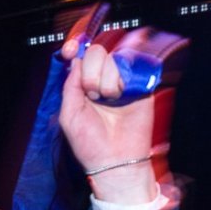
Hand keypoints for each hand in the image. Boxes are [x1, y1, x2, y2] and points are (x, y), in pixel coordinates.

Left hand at [58, 29, 166, 204]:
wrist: (116, 161)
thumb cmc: (90, 144)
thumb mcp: (69, 115)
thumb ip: (69, 86)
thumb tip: (76, 60)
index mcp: (83, 86)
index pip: (80, 57)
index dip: (75, 48)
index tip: (69, 51)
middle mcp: (103, 80)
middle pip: (96, 52)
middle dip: (92, 72)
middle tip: (94, 95)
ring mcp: (123, 82)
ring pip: (115, 58)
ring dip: (109, 79)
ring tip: (110, 100)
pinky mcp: (141, 85)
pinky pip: (134, 65)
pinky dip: (126, 77)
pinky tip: (124, 94)